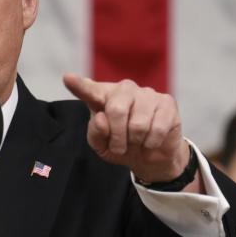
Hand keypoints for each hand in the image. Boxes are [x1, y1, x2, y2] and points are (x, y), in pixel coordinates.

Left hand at [62, 74, 193, 186]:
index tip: (68, 79)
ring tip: (136, 143)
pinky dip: (151, 143)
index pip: (90, 90)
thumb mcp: (102, 146)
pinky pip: (156, 128)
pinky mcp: (167, 103)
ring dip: (135, 142)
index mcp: (104, 96)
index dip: (80, 86)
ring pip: (138, 124)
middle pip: (116, 110)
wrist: (151, 157)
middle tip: (119, 147)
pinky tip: (150, 142)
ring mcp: (147, 93)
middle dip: (117, 136)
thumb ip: (96, 133)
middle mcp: (125, 89)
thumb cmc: (122, 146)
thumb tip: (102, 118)